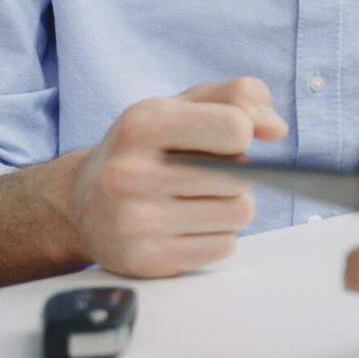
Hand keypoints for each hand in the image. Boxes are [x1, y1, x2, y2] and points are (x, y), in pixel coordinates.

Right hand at [69, 76, 286, 277]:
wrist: (82, 204)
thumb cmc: (145, 148)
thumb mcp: (183, 104)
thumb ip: (239, 96)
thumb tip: (276, 129)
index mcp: (141, 125)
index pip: (235, 127)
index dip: (242, 131)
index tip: (224, 135)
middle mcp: (131, 174)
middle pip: (241, 176)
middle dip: (235, 171)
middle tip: (203, 171)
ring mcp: (135, 222)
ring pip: (240, 213)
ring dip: (229, 204)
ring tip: (194, 197)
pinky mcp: (147, 261)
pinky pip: (225, 246)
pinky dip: (216, 235)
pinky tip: (185, 224)